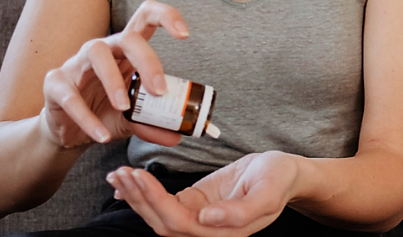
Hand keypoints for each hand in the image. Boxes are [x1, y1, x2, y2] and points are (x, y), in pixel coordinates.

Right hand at [39, 0, 189, 148]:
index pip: (146, 18)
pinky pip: (70, 95)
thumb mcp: (134, 120)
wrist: (67, 131)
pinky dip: (88, 118)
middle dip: (147, 60)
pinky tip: (101, 135)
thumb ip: (153, 124)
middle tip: (159, 91)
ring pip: (96, 53)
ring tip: (125, 109)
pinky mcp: (55, 83)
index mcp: (126, 52)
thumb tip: (178, 136)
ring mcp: (77, 63)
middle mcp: (103, 50)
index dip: (166, 16)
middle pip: (127, 37)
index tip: (185, 35)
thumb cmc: (104, 112)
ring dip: (114, 81)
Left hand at [108, 152, 299, 236]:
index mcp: (223, 233)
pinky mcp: (194, 204)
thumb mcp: (268, 192)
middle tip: (121, 172)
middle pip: (161, 222)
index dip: (155, 202)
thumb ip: (241, 212)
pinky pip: (163, 204)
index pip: (179, 223)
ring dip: (135, 196)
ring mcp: (198, 219)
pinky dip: (143, 194)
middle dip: (138, 198)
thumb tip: (207, 219)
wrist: (285, 173)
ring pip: (158, 215)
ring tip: (118, 174)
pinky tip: (125, 185)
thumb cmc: (279, 180)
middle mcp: (206, 231)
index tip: (140, 176)